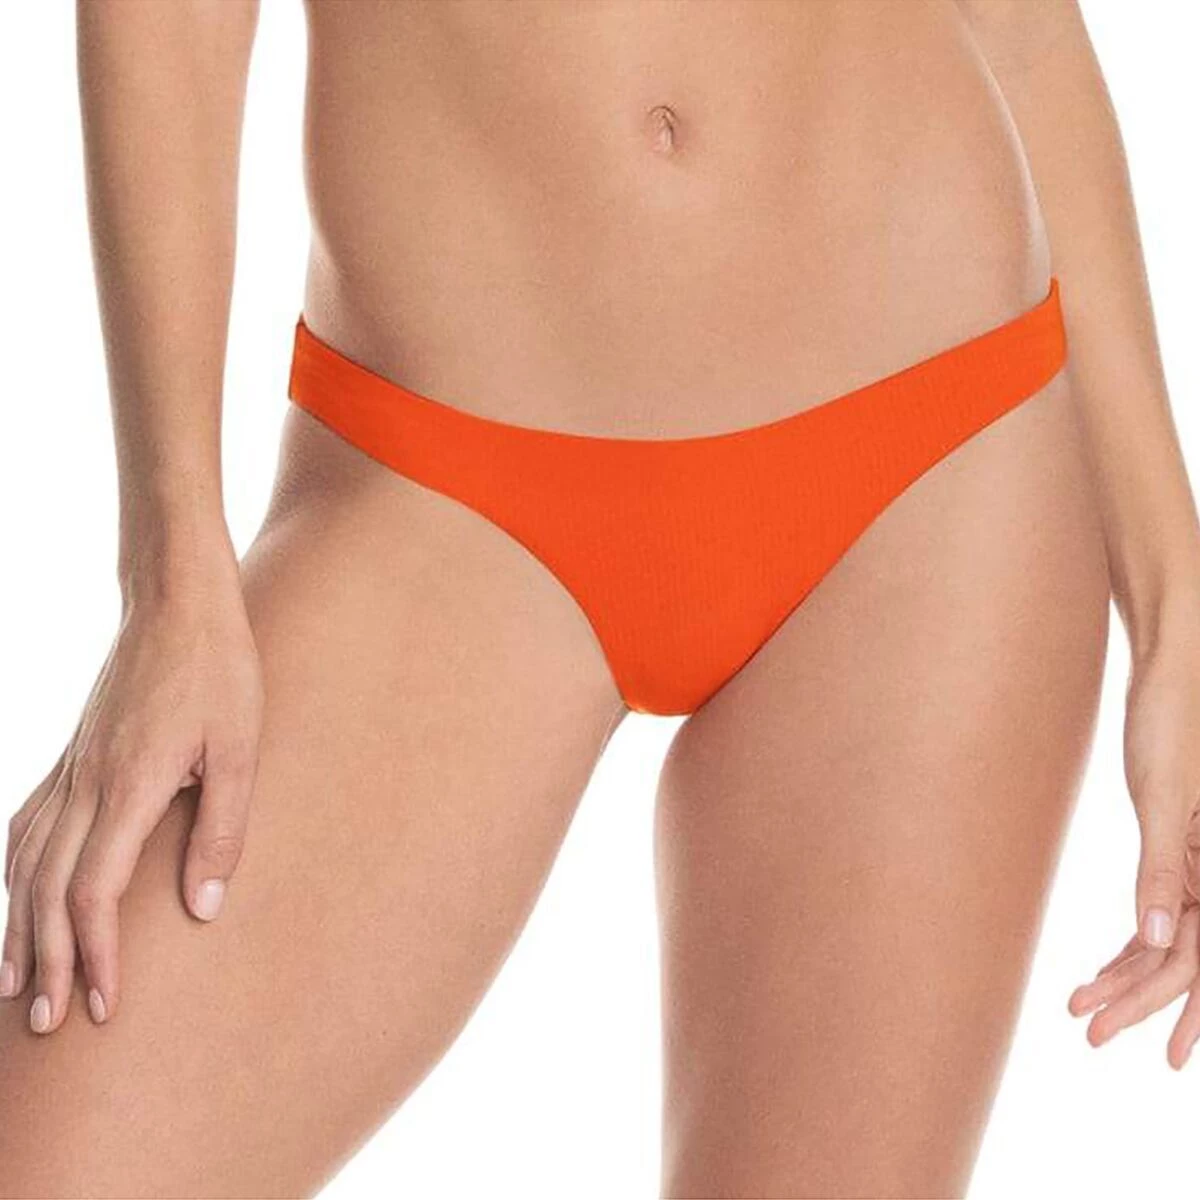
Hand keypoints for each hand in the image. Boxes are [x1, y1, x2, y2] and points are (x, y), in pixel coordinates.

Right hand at [0, 551, 261, 1032]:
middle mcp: (86, 784)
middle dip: (48, 962)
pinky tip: (19, 896)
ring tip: (15, 984)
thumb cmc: (220, 671)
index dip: (94, 954)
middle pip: (48, 891)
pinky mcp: (74, 755)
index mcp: (129, 786)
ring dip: (20, 927)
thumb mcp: (240, 749)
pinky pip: (28, 825)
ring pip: (26, 862)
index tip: (103, 1004)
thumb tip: (203, 910)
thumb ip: (221, 830)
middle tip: (49, 1022)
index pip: (94, 892)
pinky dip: (16, 873)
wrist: (178, 603)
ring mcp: (72, 767)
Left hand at [1069, 643, 1199, 1067]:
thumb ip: (1166, 866)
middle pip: (1191, 955)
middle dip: (1143, 999)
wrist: (1172, 670)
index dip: (1188, 1010)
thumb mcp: (1165, 794)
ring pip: (1175, 937)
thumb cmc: (1172, 720)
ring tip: (1084, 1006)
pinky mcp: (1184, 844)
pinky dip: (1134, 940)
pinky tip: (1105, 964)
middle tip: (1092, 1035)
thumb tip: (1156, 937)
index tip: (1161, 1055)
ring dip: (1131, 975)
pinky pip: (1167, 907)